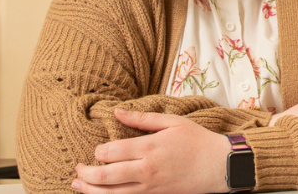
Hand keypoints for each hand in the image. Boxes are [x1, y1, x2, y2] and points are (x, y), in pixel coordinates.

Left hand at [72, 108, 229, 193]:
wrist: (220, 166)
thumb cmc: (197, 141)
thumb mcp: (172, 122)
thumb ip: (142, 119)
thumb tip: (116, 112)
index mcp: (149, 148)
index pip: (111, 153)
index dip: (98, 153)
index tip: (97, 150)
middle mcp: (146, 170)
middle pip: (105, 177)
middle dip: (85, 174)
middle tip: (77, 169)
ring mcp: (150, 187)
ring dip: (91, 191)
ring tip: (77, 185)